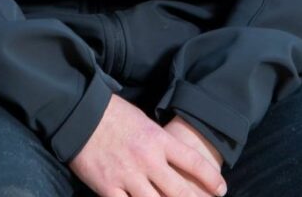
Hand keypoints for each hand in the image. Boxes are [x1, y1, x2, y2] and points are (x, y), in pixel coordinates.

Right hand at [68, 94, 226, 196]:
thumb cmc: (113, 114)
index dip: (212, 180)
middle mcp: (148, 160)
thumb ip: (160, 143)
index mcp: (159, 140)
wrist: (79, 113)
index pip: (194, 163)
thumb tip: (176, 159)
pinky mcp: (107, 187)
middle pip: (180, 191)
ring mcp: (127, 175)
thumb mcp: (144, 122)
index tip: (221, 190)